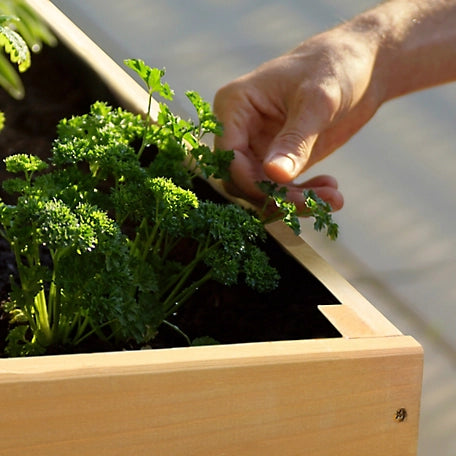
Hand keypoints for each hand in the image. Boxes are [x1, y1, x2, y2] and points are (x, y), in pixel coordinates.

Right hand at [213, 24, 382, 211]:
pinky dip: (305, 196)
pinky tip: (331, 192)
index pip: (228, 154)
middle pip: (243, 178)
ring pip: (263, 189)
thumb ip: (294, 140)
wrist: (359, 65)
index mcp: (234, 106)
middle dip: (276, 197)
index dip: (250, 181)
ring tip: (333, 199)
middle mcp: (240, 129)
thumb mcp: (317, 102)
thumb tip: (274, 175)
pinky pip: (281, 189)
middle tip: (317, 204)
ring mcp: (258, 146)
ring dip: (295, 201)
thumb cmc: (334, 68)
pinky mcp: (278, 159)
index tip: (284, 197)